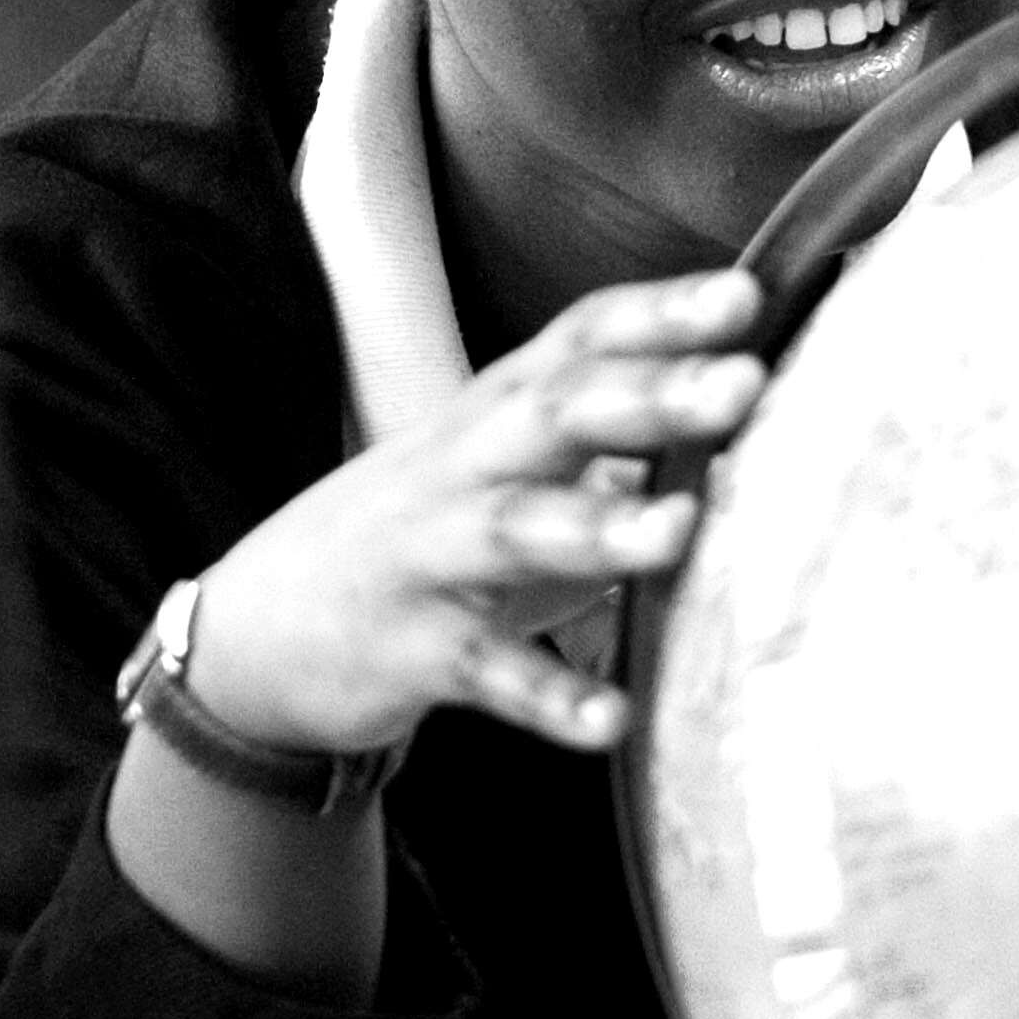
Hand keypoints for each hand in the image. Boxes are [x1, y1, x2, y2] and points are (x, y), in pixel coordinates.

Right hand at [182, 262, 767, 759]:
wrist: (261, 628)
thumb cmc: (433, 534)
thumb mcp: (508, 463)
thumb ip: (615, 432)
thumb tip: (757, 403)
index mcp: (500, 411)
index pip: (580, 339)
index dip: (659, 314)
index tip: (746, 297)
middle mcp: (464, 466)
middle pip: (554, 413)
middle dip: (647, 397)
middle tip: (741, 386)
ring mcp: (430, 555)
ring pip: (515, 530)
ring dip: (598, 529)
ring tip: (681, 532)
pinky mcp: (410, 650)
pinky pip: (485, 672)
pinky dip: (547, 697)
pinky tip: (612, 721)